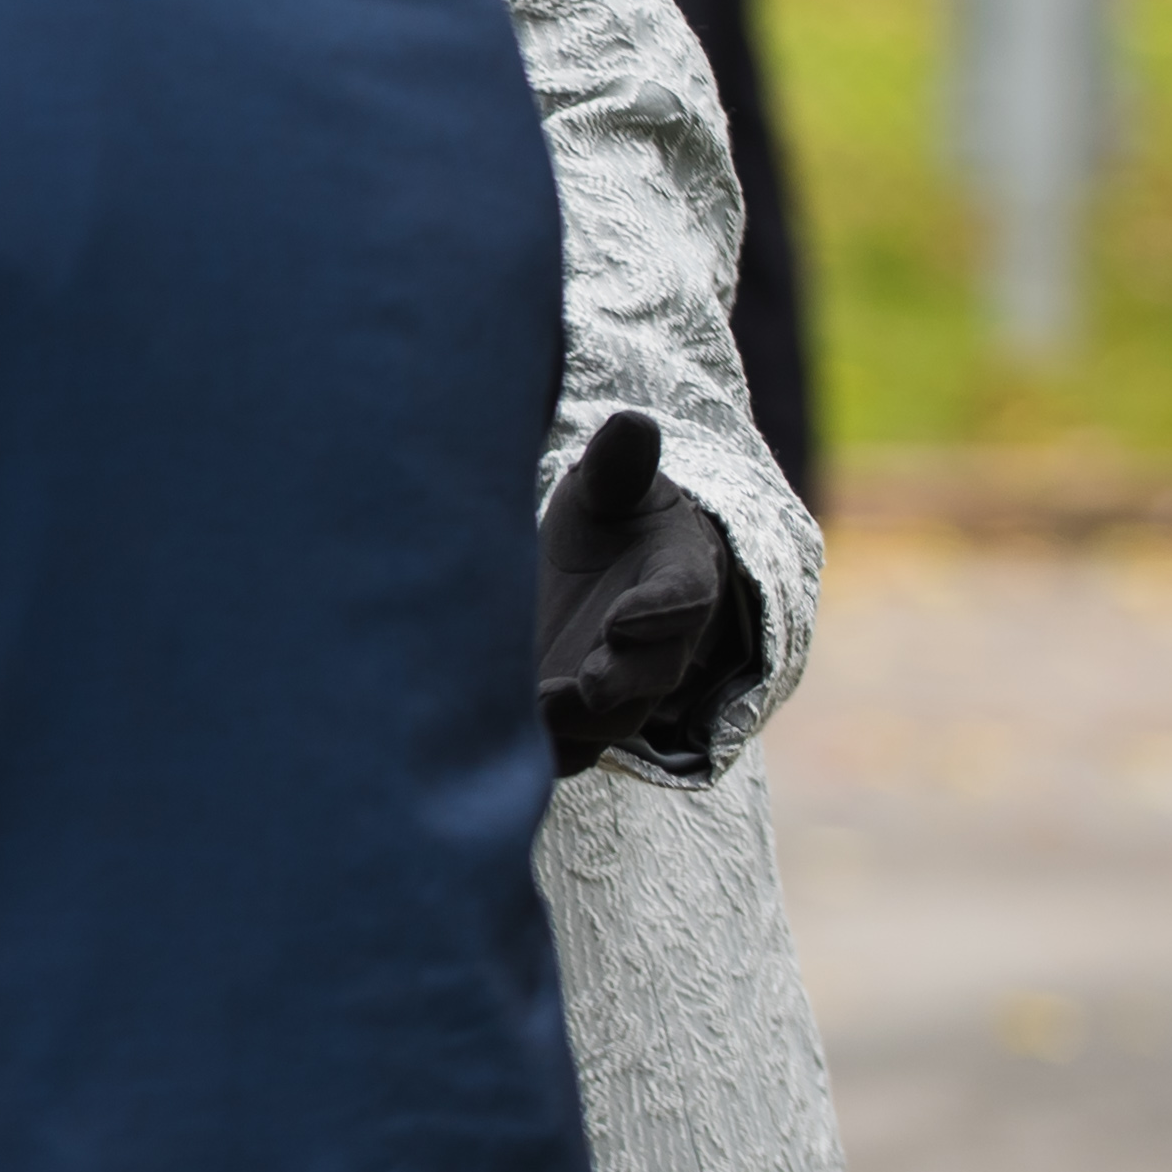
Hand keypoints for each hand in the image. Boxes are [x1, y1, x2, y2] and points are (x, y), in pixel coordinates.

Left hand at [535, 410, 743, 781]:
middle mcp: (658, 643)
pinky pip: (567, 745)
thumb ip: (620, 466)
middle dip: (622, 682)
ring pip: (611, 720)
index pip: (683, 597)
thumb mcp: (614, 487)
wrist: (596, 574)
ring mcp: (618, 685)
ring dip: (577, 726)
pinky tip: (488, 741)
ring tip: (534, 715)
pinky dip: (538, 748)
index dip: (660, 611)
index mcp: (680, 578)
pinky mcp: (572, 715)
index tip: (625, 617)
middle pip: (653, 674)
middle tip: (585, 686)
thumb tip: (632, 422)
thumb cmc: (611, 520)